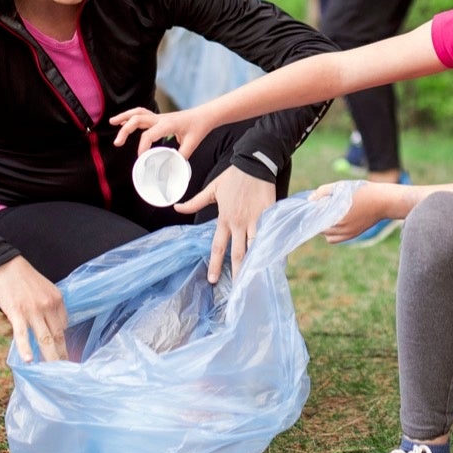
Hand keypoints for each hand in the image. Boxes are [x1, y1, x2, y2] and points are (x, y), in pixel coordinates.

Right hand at [0, 256, 67, 362]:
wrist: (4, 265)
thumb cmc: (24, 279)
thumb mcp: (45, 289)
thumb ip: (51, 308)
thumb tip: (55, 328)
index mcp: (57, 300)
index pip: (64, 326)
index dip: (63, 343)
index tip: (64, 356)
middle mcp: (48, 306)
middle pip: (58, 336)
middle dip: (62, 355)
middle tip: (65, 371)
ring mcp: (33, 310)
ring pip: (44, 338)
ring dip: (49, 357)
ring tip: (52, 372)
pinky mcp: (16, 312)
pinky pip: (22, 334)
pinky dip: (26, 348)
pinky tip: (29, 360)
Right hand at [110, 106, 215, 156]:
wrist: (205, 115)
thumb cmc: (199, 128)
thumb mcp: (192, 144)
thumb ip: (180, 158)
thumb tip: (171, 172)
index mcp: (168, 124)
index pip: (149, 134)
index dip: (142, 147)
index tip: (141, 158)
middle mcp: (161, 118)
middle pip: (138, 119)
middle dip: (125, 130)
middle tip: (117, 143)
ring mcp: (159, 116)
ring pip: (138, 112)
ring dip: (124, 117)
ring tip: (112, 122)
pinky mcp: (159, 118)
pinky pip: (142, 114)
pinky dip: (131, 117)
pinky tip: (123, 121)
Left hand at [175, 166, 275, 282]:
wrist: (255, 163)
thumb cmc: (233, 176)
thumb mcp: (212, 189)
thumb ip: (195, 202)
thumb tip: (176, 208)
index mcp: (224, 219)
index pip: (218, 247)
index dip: (216, 265)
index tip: (213, 280)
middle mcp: (240, 223)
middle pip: (238, 253)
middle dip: (237, 272)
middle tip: (237, 289)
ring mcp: (256, 220)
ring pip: (255, 247)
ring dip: (255, 264)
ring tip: (256, 280)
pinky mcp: (269, 215)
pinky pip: (271, 235)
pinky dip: (273, 248)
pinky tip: (276, 261)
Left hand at [313, 180, 413, 242]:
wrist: (384, 201)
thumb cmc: (363, 191)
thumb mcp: (341, 186)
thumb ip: (324, 192)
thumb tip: (311, 199)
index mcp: (337, 215)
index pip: (316, 219)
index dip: (313, 211)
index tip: (315, 204)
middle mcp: (342, 228)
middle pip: (320, 228)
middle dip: (318, 218)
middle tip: (322, 208)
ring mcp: (348, 233)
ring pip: (327, 236)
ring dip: (324, 227)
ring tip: (329, 215)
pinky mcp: (353, 235)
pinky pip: (335, 239)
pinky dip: (331, 233)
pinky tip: (336, 221)